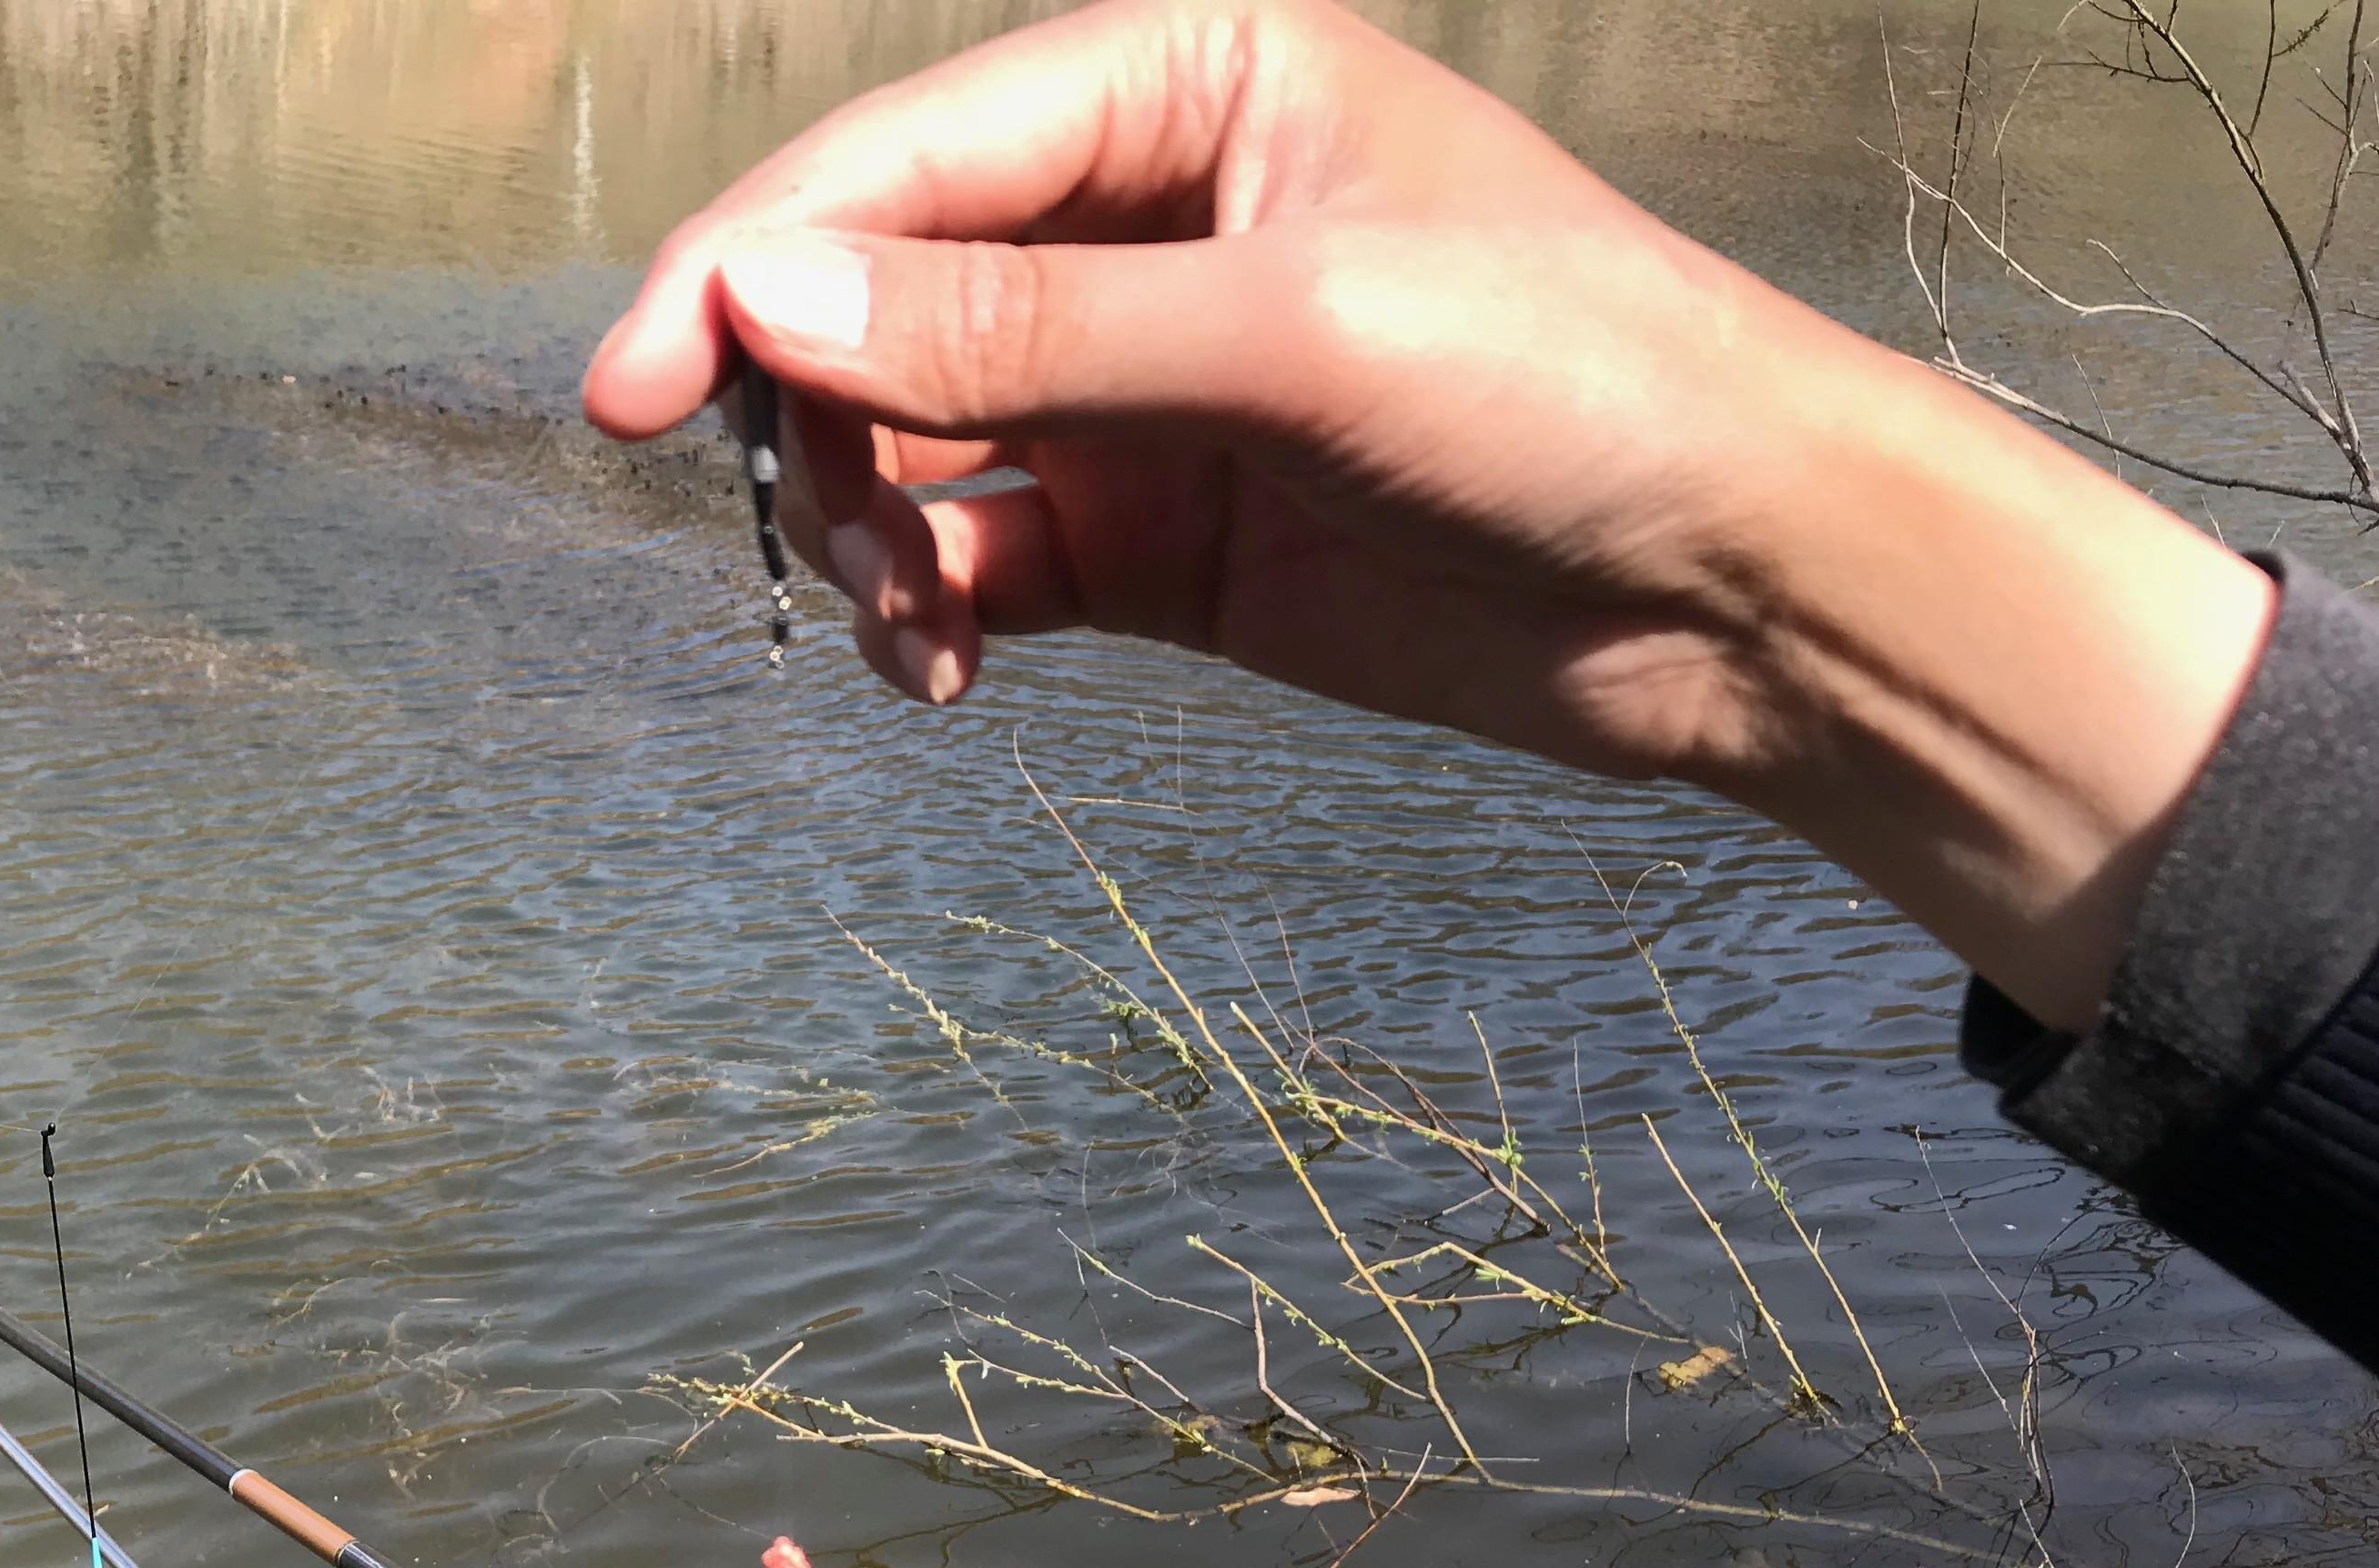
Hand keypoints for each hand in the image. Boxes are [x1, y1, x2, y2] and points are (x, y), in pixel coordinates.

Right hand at [583, 0, 2272, 1031]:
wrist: (1744, 590)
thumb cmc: (1576, 387)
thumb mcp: (1295, 336)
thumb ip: (1028, 334)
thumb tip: (768, 313)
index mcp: (1185, 86)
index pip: (910, 155)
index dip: (755, 263)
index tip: (634, 380)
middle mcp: (1143, 224)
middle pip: (877, 296)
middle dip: (807, 414)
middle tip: (803, 535)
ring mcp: (1142, 387)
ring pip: (907, 439)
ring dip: (865, 531)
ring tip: (906, 625)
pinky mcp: (1158, 534)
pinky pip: (978, 556)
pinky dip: (932, 609)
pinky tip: (944, 669)